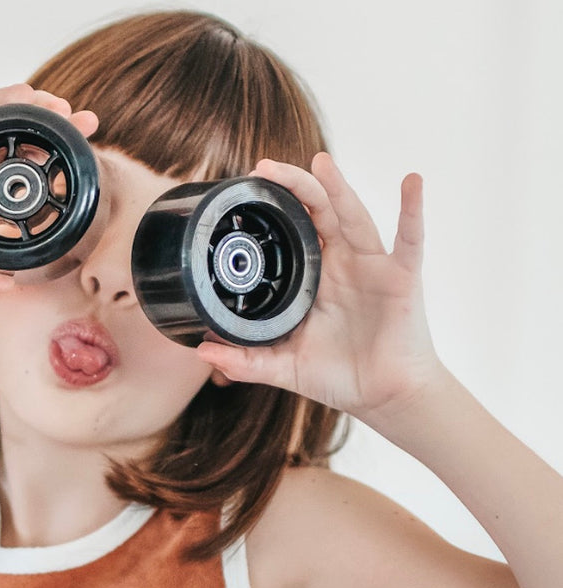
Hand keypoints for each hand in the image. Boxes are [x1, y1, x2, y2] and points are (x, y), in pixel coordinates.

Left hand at [194, 152, 448, 421]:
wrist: (384, 397)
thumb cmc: (340, 376)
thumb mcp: (283, 366)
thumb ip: (245, 360)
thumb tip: (202, 352)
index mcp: (313, 277)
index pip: (290, 231)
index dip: (272, 208)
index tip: (245, 188)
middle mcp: (341, 263)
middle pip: (316, 213)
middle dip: (293, 187)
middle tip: (264, 168)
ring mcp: (372, 267)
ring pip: (353, 217)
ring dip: (338, 188)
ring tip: (321, 162)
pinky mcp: (401, 278)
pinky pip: (410, 238)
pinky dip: (413, 210)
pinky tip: (413, 182)